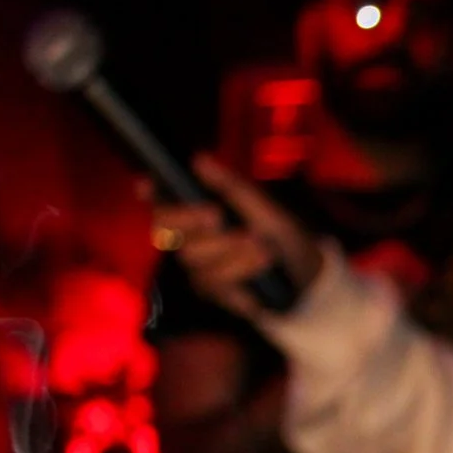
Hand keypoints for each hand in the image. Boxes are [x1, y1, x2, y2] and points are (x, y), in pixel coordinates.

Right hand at [149, 156, 323, 318]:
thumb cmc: (282, 234)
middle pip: (167, 232)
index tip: (146, 185)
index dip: (151, 195)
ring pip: (194, 260)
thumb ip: (231, 187)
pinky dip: (242, 272)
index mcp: (200, 212)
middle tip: (216, 216)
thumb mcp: (263, 207)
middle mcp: (192, 239)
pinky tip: (260, 266)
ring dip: (231, 251)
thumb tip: (200, 159)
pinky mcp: (213, 292)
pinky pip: (216, 283)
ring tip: (263, 247)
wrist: (306, 273)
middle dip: (190, 221)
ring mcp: (199, 267)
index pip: (163, 204)